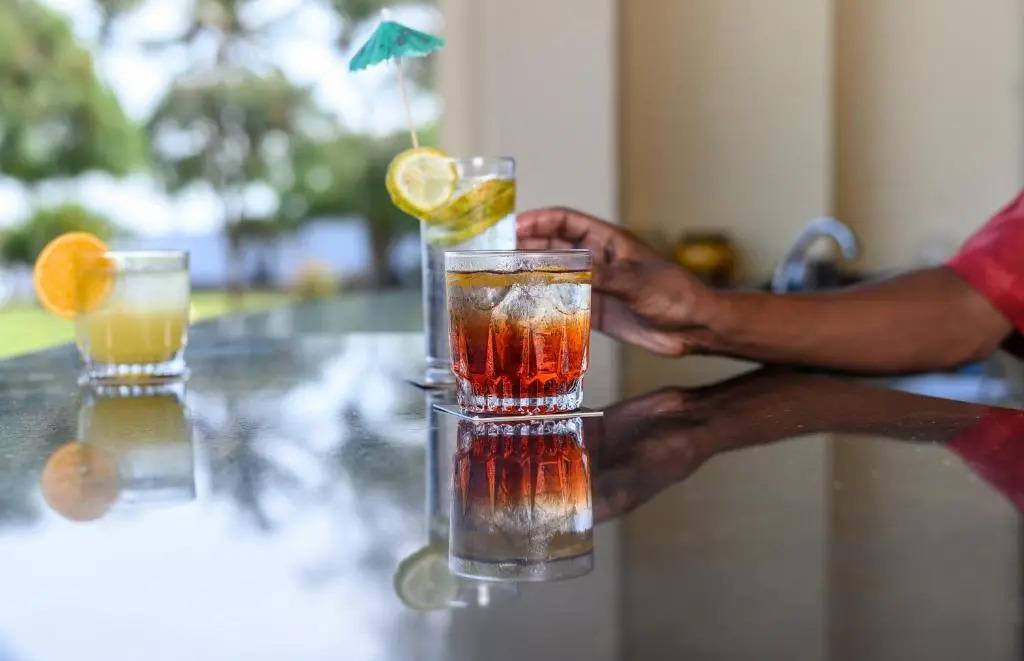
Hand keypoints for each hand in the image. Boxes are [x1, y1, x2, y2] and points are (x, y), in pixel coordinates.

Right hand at [517, 207, 717, 355]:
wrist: (693, 328)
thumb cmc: (675, 294)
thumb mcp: (636, 282)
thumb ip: (602, 276)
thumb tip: (568, 271)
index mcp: (608, 241)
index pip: (566, 222)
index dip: (539, 221)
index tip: (513, 227)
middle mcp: (598, 260)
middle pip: (554, 247)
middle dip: (527, 248)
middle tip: (499, 257)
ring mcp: (596, 284)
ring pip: (555, 275)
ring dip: (533, 276)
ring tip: (505, 281)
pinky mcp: (597, 310)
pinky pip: (564, 302)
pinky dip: (545, 303)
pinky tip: (527, 309)